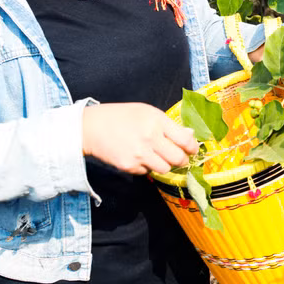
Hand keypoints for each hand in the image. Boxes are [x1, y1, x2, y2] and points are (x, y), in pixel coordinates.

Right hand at [82, 103, 198, 174]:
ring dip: (165, 165)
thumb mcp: (147, 112)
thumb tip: (190, 136)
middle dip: (182, 160)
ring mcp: (139, 154)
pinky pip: (148, 172)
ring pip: (165, 169)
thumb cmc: (122, 116)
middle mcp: (150, 138)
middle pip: (178, 159)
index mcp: (157, 121)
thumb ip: (169, 125)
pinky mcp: (130, 166)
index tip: (192, 149)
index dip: (192, 147)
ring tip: (157, 156)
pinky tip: (139, 156)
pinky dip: (147, 167)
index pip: (185, 140)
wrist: (91, 127)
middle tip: (179, 157)